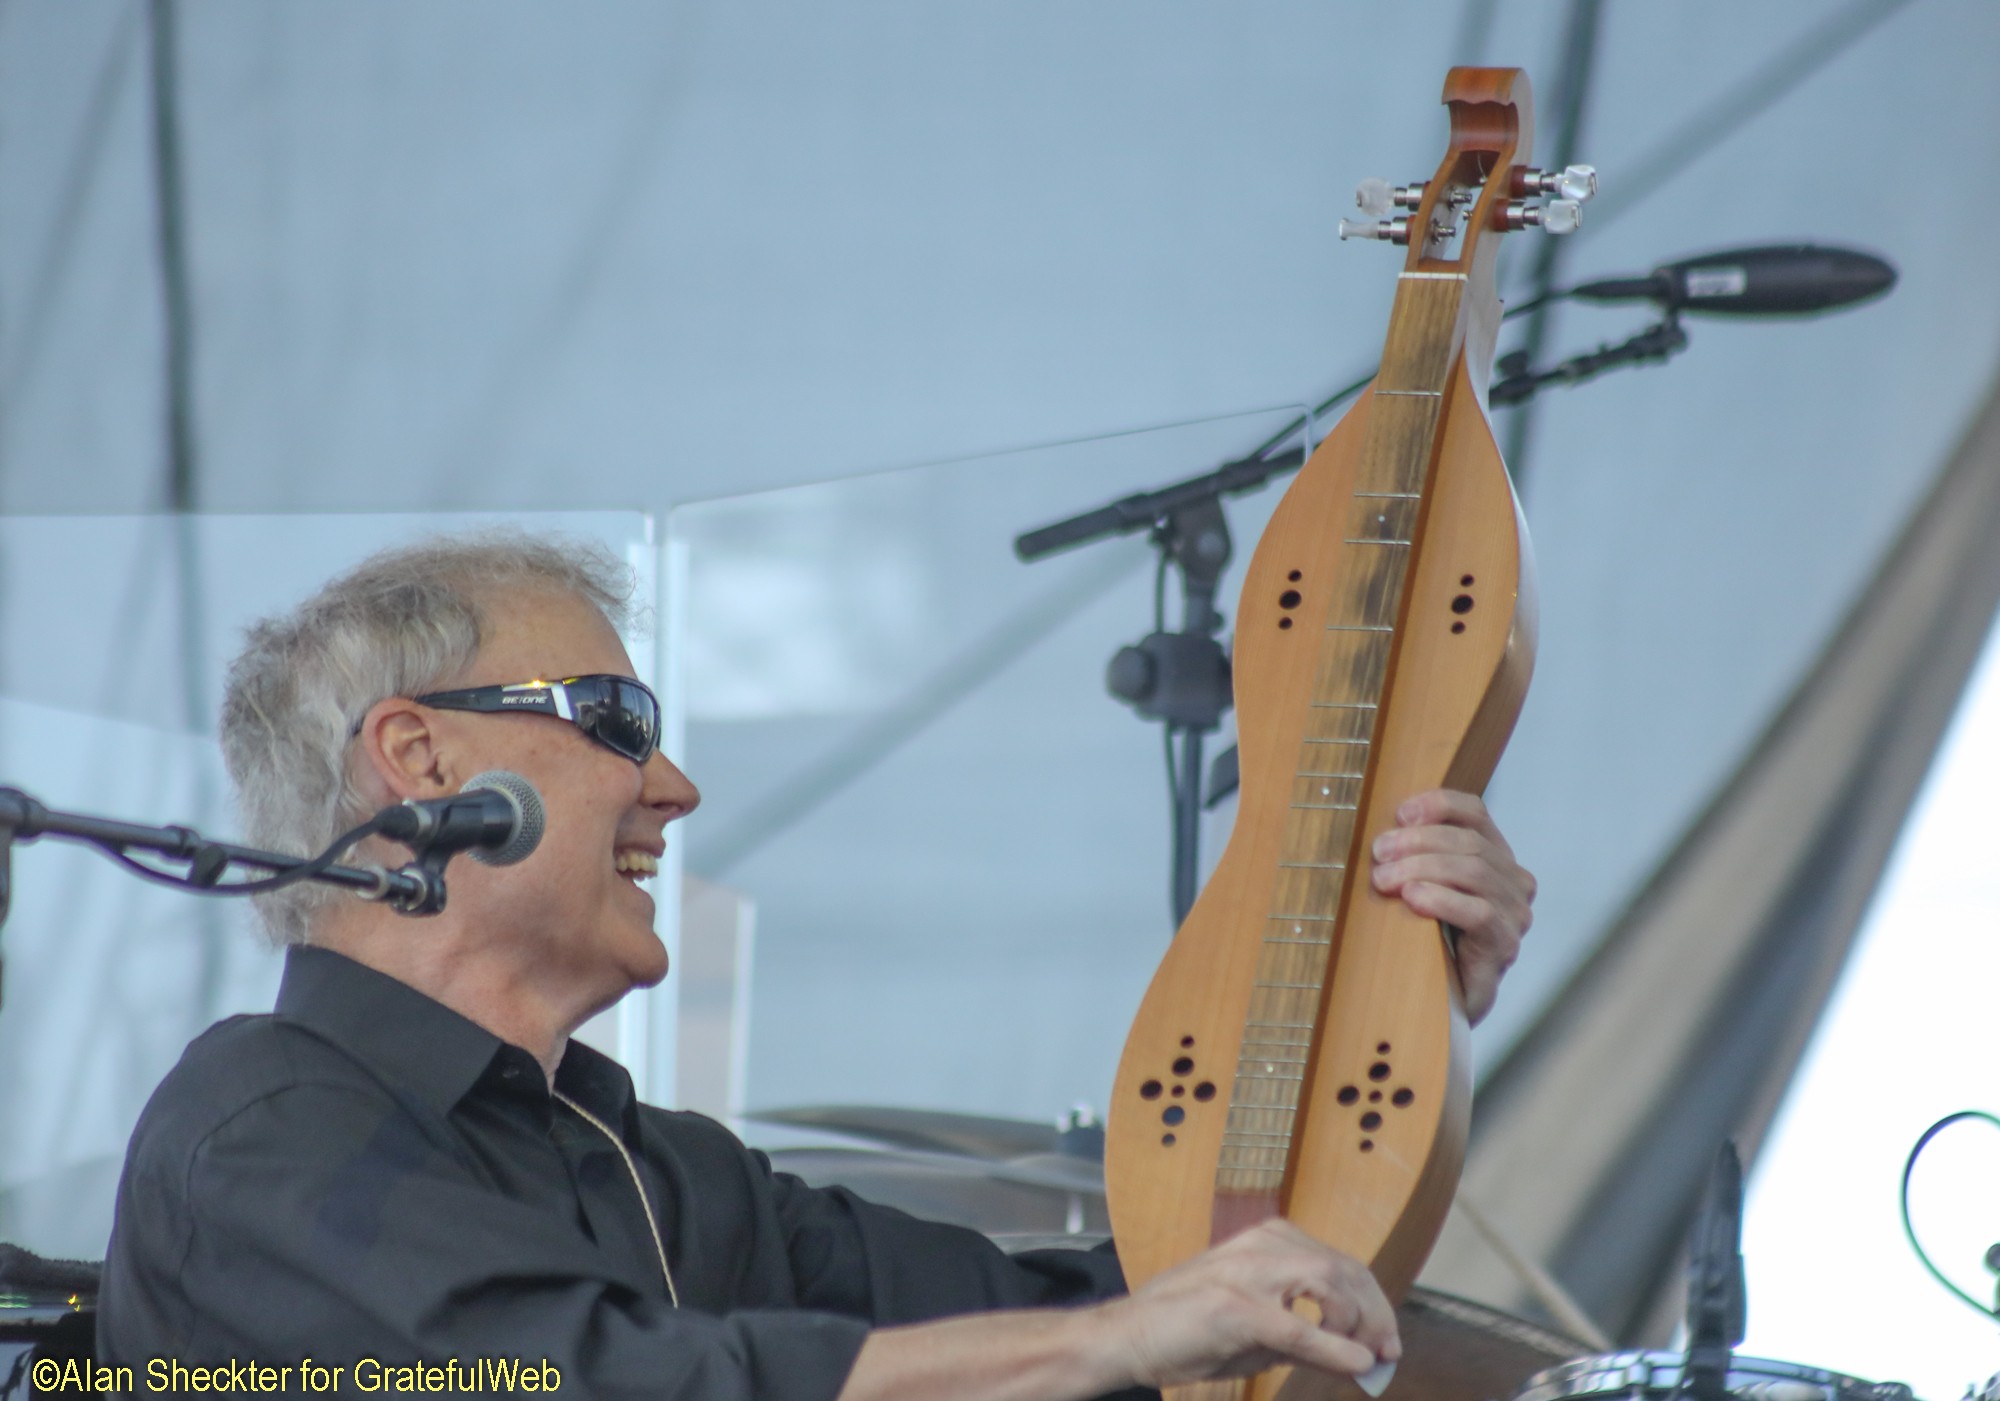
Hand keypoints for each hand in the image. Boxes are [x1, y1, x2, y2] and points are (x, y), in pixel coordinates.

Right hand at [1098, 1219, 1398, 1387]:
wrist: (1128, 1337)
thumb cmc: (1187, 1334)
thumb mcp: (1258, 1337)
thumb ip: (1309, 1343)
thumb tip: (1361, 1362)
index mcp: (1265, 1242)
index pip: (1338, 1262)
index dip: (1373, 1302)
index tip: (1388, 1340)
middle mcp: (1260, 1246)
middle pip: (1342, 1268)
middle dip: (1375, 1313)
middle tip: (1390, 1351)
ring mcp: (1246, 1272)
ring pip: (1328, 1284)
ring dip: (1356, 1325)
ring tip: (1365, 1358)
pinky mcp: (1235, 1306)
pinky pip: (1297, 1328)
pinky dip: (1333, 1347)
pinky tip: (1355, 1365)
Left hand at [1369, 788, 1534, 1025]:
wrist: (1439, 1006)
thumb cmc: (1423, 938)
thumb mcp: (1417, 886)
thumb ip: (1411, 856)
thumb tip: (1381, 832)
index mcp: (1494, 857)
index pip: (1476, 813)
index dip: (1439, 805)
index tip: (1400, 812)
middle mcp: (1513, 882)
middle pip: (1470, 843)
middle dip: (1418, 842)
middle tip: (1378, 853)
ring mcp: (1515, 915)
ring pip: (1474, 872)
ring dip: (1423, 868)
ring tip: (1384, 879)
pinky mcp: (1504, 947)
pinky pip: (1480, 913)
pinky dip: (1442, 900)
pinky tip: (1413, 899)